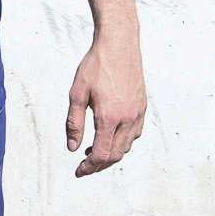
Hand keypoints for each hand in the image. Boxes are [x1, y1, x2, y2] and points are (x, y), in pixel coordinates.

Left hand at [66, 26, 146, 176]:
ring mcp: (137, 113)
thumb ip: (74, 122)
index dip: (89, 167)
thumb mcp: (77, 93)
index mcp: (109, 117)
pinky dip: (122, 142)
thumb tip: (72, 147)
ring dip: (111, 154)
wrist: (119, 44)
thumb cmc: (96, 65)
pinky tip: (110, 135)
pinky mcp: (142, 107)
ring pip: (126, 146)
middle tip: (84, 165)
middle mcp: (127, 118)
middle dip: (99, 165)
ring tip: (93, 149)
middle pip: (115, 155)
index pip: (101, 154)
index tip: (79, 171)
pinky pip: (135, 134)